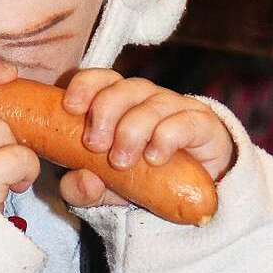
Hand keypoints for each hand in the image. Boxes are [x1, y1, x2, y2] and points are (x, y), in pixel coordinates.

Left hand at [58, 69, 235, 208]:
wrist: (193, 194)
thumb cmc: (141, 181)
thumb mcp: (104, 191)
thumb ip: (83, 189)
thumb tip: (83, 181)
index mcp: (118, 103)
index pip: (100, 78)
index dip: (84, 86)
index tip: (71, 109)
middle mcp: (145, 98)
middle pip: (122, 88)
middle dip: (103, 113)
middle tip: (95, 146)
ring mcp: (175, 107)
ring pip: (150, 104)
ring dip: (131, 131)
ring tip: (121, 162)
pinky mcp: (201, 124)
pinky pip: (184, 121)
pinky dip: (165, 138)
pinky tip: (154, 159)